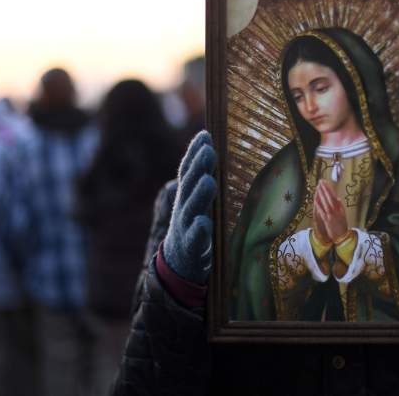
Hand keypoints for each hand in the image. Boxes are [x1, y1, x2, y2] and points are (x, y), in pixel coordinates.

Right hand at [162, 131, 217, 284]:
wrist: (180, 264)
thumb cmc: (196, 226)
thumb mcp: (199, 202)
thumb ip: (206, 180)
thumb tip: (218, 152)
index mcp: (187, 194)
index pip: (188, 170)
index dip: (193, 152)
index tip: (205, 134)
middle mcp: (184, 207)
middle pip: (190, 185)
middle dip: (198, 167)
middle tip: (208, 149)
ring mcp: (185, 228)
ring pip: (191, 209)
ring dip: (200, 194)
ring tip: (209, 180)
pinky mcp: (192, 249)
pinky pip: (195, 240)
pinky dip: (199, 231)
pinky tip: (204, 223)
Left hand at [313, 179, 348, 243]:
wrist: (343, 236)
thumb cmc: (342, 225)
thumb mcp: (343, 214)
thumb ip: (340, 206)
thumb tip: (337, 198)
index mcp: (340, 208)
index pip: (334, 195)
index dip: (329, 188)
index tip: (325, 182)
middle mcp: (336, 210)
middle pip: (329, 197)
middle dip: (324, 189)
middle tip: (320, 181)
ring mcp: (331, 215)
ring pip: (325, 202)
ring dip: (321, 195)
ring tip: (318, 188)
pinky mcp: (327, 220)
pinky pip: (322, 211)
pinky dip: (319, 205)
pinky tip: (315, 200)